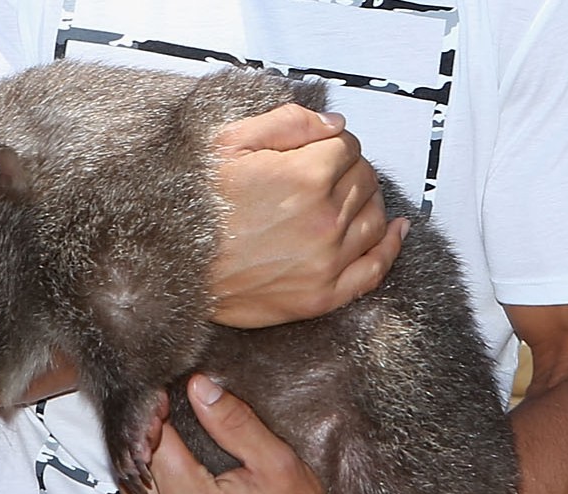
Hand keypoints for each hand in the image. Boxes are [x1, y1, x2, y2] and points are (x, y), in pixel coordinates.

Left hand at [126, 374, 357, 493]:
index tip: (167, 391)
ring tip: (161, 433)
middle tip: (162, 407)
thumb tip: (199, 387)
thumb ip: (234, 423)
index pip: (153, 443)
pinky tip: (164, 469)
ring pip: (132, 493)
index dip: (156, 411)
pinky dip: (147, 488)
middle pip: (135, 467)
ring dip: (141, 461)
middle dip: (145, 433)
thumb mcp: (277, 463)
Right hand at [211, 105, 408, 328]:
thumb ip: (288, 123)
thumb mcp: (228, 143)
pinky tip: (397, 231)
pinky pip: (375, 269)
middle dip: (349, 171)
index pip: (347, 147)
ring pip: (374, 219)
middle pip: (364, 180)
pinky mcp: (321, 296)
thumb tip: (334, 125)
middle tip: (324, 175)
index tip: (318, 150)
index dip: (333, 144)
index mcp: (305, 177)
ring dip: (368, 202)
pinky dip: (391, 246)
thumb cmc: (193, 206)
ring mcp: (326, 261)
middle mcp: (324, 220)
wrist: (170, 267)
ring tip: (349, 199)